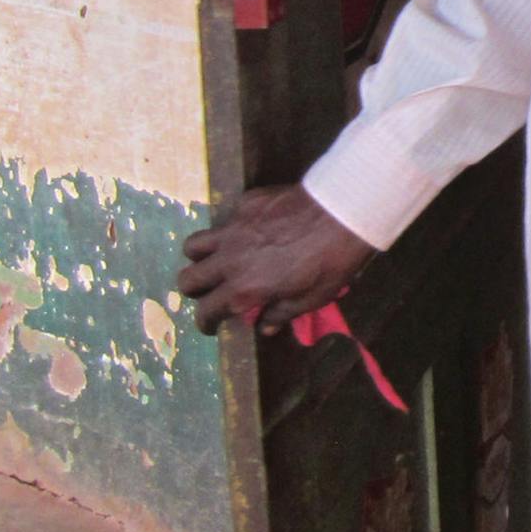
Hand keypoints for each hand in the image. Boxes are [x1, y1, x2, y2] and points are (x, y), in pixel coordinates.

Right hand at [177, 184, 373, 336]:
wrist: (344, 212)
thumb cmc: (332, 262)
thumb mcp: (311, 298)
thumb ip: (281, 313)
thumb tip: (263, 328)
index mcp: (243, 289)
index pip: (205, 312)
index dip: (205, 323)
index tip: (212, 324)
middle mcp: (229, 260)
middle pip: (186, 279)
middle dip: (193, 291)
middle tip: (210, 291)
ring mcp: (233, 229)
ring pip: (193, 245)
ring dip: (200, 257)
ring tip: (217, 260)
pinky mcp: (245, 204)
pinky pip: (224, 219)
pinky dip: (230, 229)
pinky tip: (250, 230)